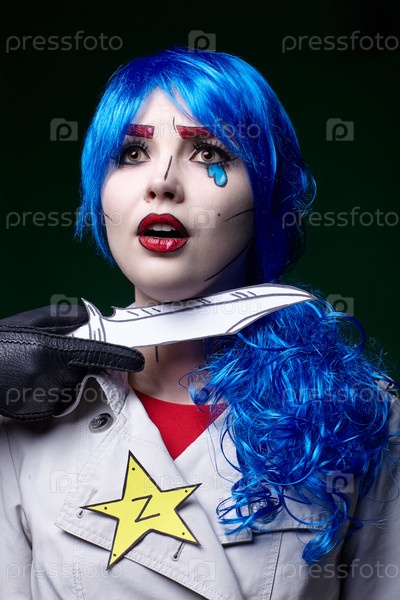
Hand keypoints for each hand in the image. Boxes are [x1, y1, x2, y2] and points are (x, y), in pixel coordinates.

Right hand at [0, 304, 143, 419]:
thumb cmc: (1, 346)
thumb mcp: (28, 324)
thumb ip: (61, 319)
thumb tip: (87, 317)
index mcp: (52, 350)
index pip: (97, 354)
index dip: (120, 357)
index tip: (137, 360)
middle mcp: (51, 376)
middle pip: (83, 370)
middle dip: (75, 363)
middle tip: (48, 357)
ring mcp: (45, 397)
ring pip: (70, 386)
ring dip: (61, 378)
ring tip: (32, 370)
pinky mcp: (39, 412)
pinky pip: (57, 400)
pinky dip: (50, 392)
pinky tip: (30, 383)